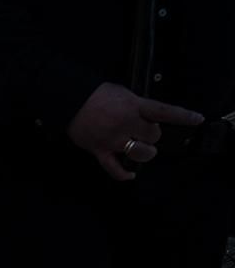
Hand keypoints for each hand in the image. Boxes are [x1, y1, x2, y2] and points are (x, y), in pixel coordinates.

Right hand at [66, 82, 203, 181]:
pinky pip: (115, 168)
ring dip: (145, 153)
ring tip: (141, 148)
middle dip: (154, 135)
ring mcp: (113, 139)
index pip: (165, 111)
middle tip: (146, 132)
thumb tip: (147, 116)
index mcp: (134, 106)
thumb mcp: (123, 92)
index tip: (197, 119)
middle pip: (154, 136)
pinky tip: (130, 175)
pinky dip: (124, 174)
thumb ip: (137, 105)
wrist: (70, 100)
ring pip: (140, 153)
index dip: (184, 116)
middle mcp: (126, 124)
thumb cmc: (95, 94)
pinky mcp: (100, 151)